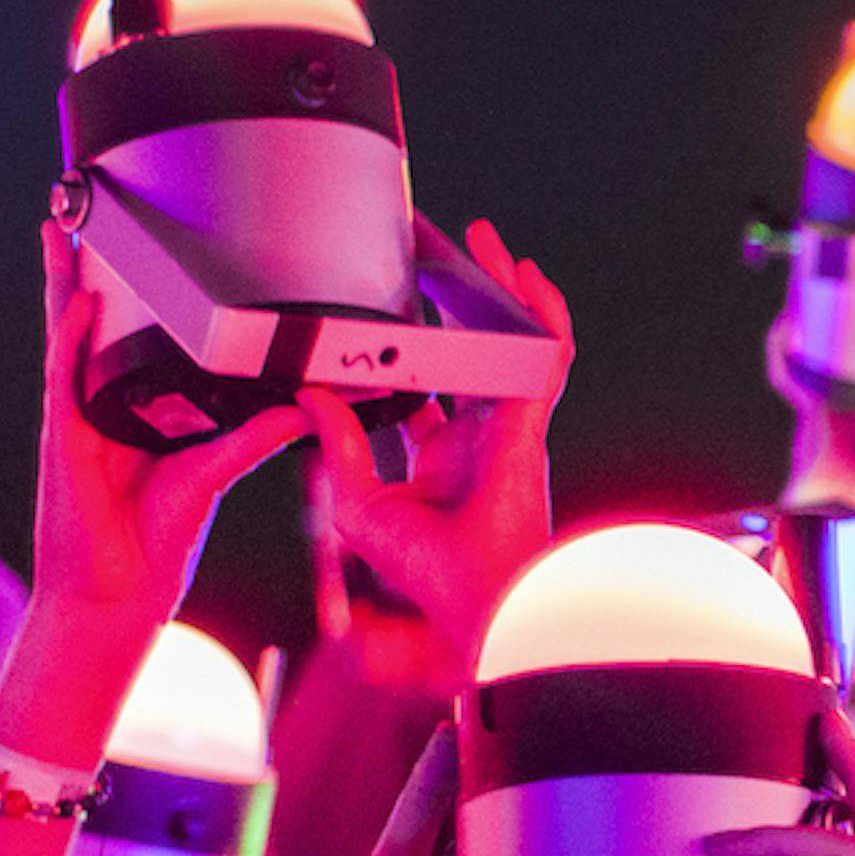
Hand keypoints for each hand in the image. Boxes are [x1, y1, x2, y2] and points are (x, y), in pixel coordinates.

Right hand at [0, 219, 309, 772]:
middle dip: (91, 266)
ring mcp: (78, 419)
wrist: (116, 600)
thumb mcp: (215, 474)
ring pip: (69, 336)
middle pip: (92, 322)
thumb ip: (255, 435)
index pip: (132, 336)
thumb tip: (305, 404)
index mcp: (135, 411)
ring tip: (67, 226)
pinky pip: (65, 377)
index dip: (132, 290)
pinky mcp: (66, 440)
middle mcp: (101, 406)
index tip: (142, 240)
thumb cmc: (153, 547)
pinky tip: (78, 297)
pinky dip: (71, 336)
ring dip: (67, 282)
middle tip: (92, 207)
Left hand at [300, 222, 573, 680]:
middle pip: (474, 354)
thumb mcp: (357, 504)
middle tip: (443, 257)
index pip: (426, 392)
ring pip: (511, 346)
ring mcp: (509, 431)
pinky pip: (543, 360)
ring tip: (485, 245)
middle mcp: (481, 441)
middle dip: (463, 304)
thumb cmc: (425, 577)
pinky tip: (528, 279)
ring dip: (502, 294)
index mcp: (444, 460)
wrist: (469, 610)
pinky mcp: (528, 426)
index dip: (409, 354)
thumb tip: (311, 397)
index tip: (386, 316)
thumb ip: (338, 446)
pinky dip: (541, 318)